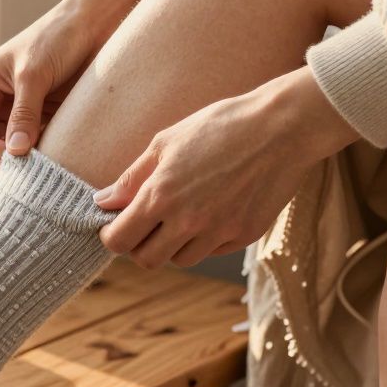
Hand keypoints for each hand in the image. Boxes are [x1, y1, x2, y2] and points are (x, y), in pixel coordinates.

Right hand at [0, 0, 137, 170]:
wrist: (94, 23)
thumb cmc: (57, 37)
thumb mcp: (34, 75)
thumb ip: (23, 115)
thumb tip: (14, 153)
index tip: (16, 157)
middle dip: (6, 159)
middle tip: (33, 165)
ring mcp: (19, 113)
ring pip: (13, 152)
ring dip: (28, 160)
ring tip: (48, 160)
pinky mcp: (43, 118)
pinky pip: (37, 147)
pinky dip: (46, 155)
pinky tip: (60, 153)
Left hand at [95, 67, 360, 267]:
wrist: (282, 127)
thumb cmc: (220, 126)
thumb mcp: (166, 142)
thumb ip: (131, 178)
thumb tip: (103, 202)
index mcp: (160, 197)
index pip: (119, 241)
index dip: (112, 236)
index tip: (116, 225)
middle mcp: (187, 222)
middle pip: (147, 260)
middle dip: (139, 245)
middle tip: (146, 224)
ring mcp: (218, 232)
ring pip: (180, 260)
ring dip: (173, 245)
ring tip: (181, 216)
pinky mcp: (244, 236)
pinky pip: (212, 251)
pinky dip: (205, 240)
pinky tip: (212, 212)